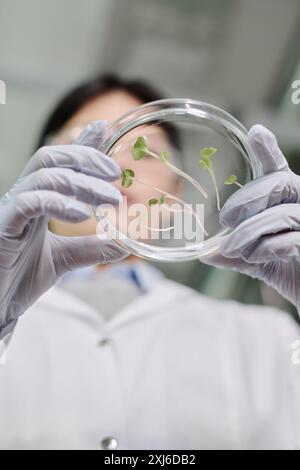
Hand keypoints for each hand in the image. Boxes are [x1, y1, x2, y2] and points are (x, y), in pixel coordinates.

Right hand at [0, 121, 125, 337]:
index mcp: (38, 201)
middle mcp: (24, 198)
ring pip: (45, 175)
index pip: (60, 163)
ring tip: (110, 199)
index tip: (104, 128)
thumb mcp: (64, 259)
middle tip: (116, 174)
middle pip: (52, 157)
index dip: (81, 144)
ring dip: (82, 182)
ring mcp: (12, 209)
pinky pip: (29, 202)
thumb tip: (124, 244)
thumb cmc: (19, 278)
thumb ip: (90, 248)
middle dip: (86, 158)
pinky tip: (81, 215)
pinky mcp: (4, 225)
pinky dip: (58, 203)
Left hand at [202, 124, 299, 310]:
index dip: (268, 151)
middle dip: (247, 198)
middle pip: (280, 183)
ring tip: (231, 247)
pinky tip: (253, 257)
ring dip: (249, 231)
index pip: (279, 172)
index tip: (255, 133)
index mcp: (290, 203)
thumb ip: (236, 255)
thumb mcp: (260, 262)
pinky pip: (291, 240)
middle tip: (224, 219)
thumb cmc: (293, 273)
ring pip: (282, 213)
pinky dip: (266, 248)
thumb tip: (205, 253)